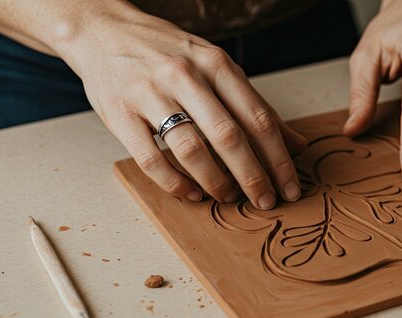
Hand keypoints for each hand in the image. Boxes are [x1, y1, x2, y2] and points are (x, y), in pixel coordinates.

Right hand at [58, 7, 305, 208]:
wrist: (104, 31)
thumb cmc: (169, 53)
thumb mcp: (217, 67)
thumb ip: (255, 105)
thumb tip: (297, 144)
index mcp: (216, 64)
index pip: (258, 117)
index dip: (278, 158)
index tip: (290, 186)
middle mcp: (185, 76)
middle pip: (228, 136)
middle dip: (253, 176)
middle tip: (266, 201)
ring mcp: (150, 93)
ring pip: (190, 149)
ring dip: (214, 182)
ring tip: (228, 197)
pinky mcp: (120, 113)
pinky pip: (151, 159)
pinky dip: (174, 183)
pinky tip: (191, 193)